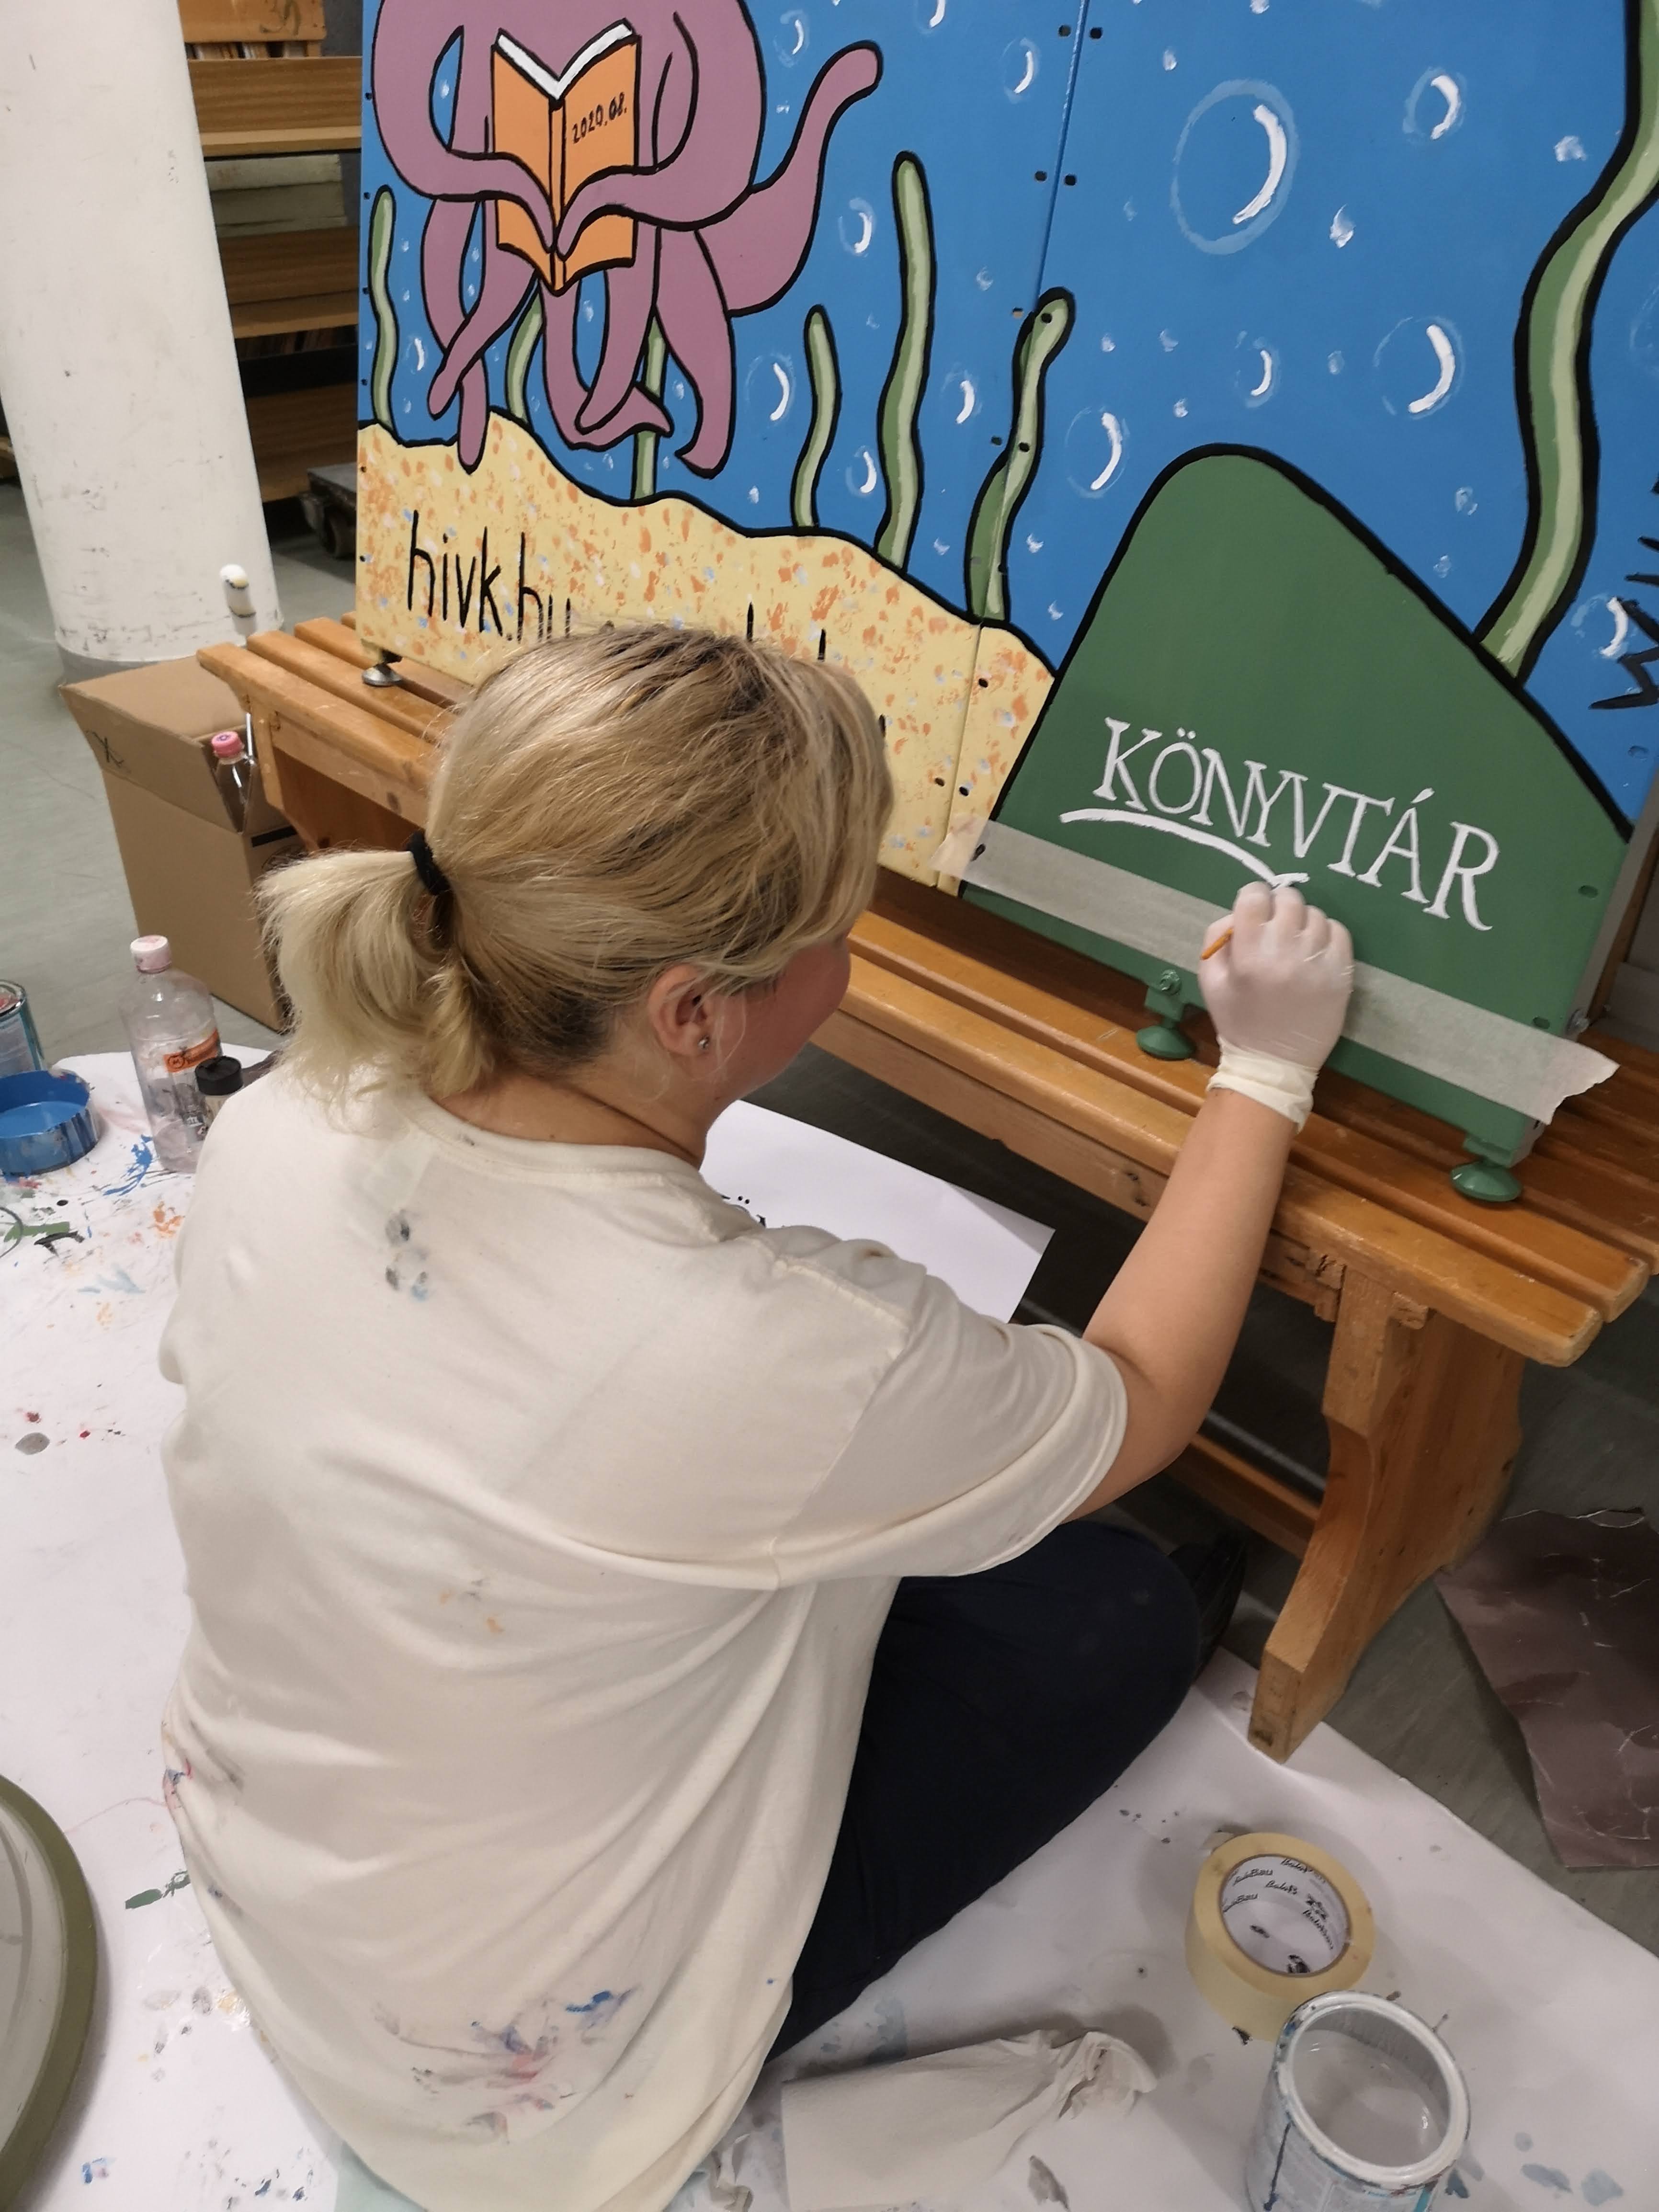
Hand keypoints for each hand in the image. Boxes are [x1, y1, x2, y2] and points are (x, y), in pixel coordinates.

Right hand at [1198, 883, 1352, 1073]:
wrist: (1274, 1063)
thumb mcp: (1209, 981)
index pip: (1255, 896)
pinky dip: (1326, 935)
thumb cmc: (1238, 1021)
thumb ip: (1217, 939)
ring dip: (1303, 922)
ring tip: (1295, 944)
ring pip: (1315, 914)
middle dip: (1278, 907)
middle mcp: (1285, 953)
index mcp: (1249, 955)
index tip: (1254, 911)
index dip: (1252, 898)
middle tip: (1275, 927)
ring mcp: (1318, 963)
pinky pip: (1339, 932)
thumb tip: (1239, 912)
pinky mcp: (1341, 974)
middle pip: (1288, 898)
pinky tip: (1314, 952)